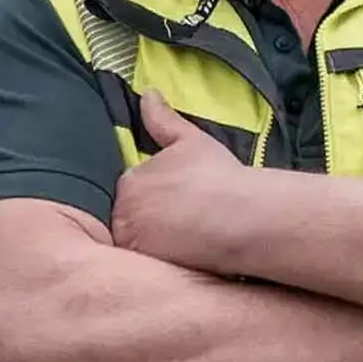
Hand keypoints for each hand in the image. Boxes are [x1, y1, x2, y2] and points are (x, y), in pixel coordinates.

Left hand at [111, 90, 249, 271]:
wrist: (239, 215)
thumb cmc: (218, 175)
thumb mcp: (191, 141)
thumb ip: (163, 119)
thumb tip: (147, 93)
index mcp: (130, 181)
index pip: (132, 193)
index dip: (154, 199)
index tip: (176, 204)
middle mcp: (122, 213)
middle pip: (129, 220)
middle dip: (149, 222)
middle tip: (181, 225)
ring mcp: (133, 243)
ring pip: (137, 244)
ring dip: (154, 243)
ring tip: (184, 243)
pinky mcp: (146, 268)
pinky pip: (145, 268)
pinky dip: (161, 262)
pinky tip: (184, 257)